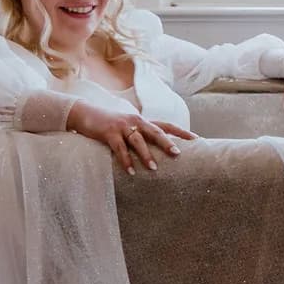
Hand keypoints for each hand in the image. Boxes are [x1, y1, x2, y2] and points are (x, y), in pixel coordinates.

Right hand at [66, 101, 194, 173]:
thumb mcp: (129, 127)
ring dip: (146, 155)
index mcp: (143, 121)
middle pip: (156, 132)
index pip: (166, 125)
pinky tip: (131, 171)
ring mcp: (122, 126)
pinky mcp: (109, 132)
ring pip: (138, 141)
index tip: (197, 139)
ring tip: (154, 168)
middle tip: (178, 154)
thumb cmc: (110, 124)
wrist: (86, 113)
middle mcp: (136, 121)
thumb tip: (158, 151)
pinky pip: (119, 148)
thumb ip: (142, 135)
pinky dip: (125, 160)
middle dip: (167, 143)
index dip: (181, 132)